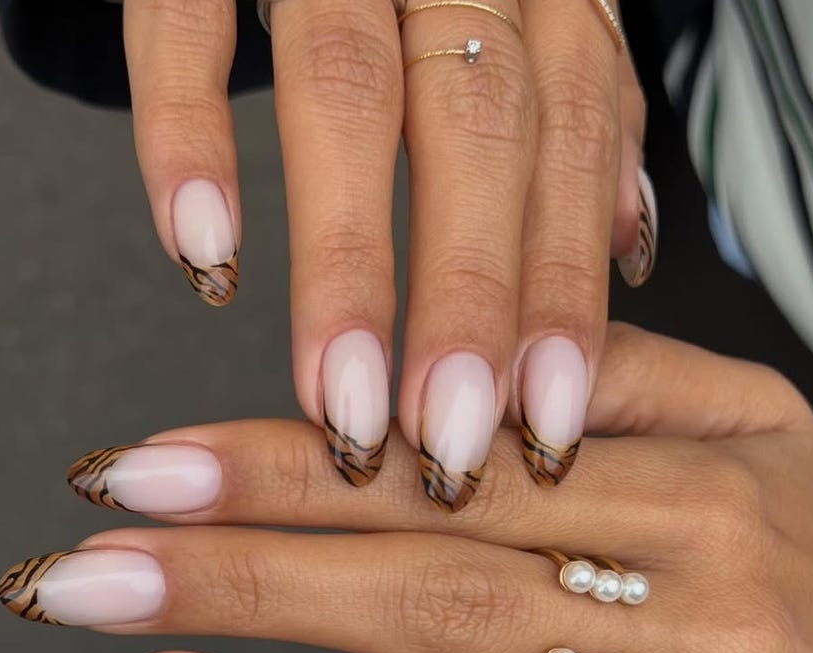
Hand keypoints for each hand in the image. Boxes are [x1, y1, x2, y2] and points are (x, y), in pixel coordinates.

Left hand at [0, 324, 812, 652]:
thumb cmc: (783, 534)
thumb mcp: (741, 416)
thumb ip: (613, 375)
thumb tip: (453, 374)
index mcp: (687, 492)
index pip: (446, 474)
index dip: (286, 467)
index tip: (144, 474)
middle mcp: (692, 621)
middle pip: (434, 597)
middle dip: (245, 584)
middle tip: (86, 580)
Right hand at [121, 0, 649, 504]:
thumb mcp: (538, 16)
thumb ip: (580, 121)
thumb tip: (628, 247)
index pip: (564, 149)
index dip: (560, 295)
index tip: (544, 429)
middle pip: (474, 133)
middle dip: (466, 304)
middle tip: (447, 449)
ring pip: (350, 92)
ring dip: (345, 266)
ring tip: (343, 406)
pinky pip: (184, 17)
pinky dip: (189, 131)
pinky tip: (205, 253)